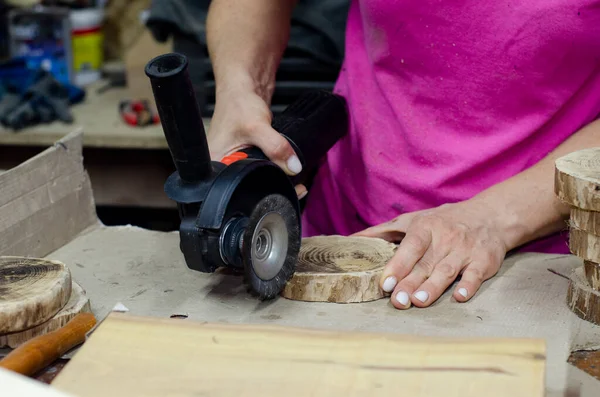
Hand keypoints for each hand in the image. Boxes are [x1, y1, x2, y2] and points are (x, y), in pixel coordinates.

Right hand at [207, 88, 305, 197]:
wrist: (243, 89)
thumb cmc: (237, 104)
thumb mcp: (257, 126)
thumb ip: (276, 147)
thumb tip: (293, 167)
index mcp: (214, 166)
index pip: (239, 188)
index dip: (261, 191)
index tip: (286, 189)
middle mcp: (221, 168)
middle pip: (250, 187)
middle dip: (271, 184)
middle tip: (293, 180)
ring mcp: (234, 163)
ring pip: (259, 179)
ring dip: (275, 176)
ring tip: (286, 167)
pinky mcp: (246, 159)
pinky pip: (263, 170)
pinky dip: (274, 168)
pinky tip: (282, 163)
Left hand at [352, 199, 508, 308]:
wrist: (490, 216)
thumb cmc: (444, 221)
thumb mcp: (414, 219)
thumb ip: (384, 232)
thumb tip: (352, 239)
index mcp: (426, 228)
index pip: (410, 248)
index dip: (397, 265)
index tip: (385, 283)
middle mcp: (445, 239)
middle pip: (425, 264)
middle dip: (410, 284)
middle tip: (397, 301)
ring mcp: (465, 250)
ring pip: (447, 271)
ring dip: (433, 287)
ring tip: (419, 301)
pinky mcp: (484, 261)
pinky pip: (475, 275)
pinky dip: (468, 286)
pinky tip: (459, 297)